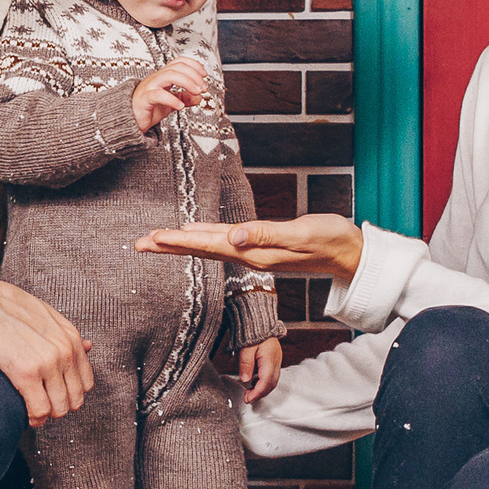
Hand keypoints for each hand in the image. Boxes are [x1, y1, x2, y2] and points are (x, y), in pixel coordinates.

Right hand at [0, 278, 94, 427]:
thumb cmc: (7, 308)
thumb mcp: (47, 316)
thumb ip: (67, 335)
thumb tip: (89, 346)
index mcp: (71, 338)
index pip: (86, 383)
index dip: (70, 394)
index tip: (54, 395)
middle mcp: (65, 352)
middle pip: (74, 399)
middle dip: (58, 407)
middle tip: (42, 405)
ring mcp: (47, 363)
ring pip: (58, 408)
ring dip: (45, 415)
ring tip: (32, 411)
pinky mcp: (26, 373)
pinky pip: (39, 410)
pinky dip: (33, 418)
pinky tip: (24, 414)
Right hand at [131, 59, 208, 133]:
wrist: (130, 120)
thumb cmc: (149, 108)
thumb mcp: (171, 102)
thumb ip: (185, 98)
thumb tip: (199, 97)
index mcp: (162, 76)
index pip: (178, 62)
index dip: (193, 65)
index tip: (204, 75)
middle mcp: (156, 78)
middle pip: (176, 67)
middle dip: (194, 75)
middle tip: (203, 87)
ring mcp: (149, 87)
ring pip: (169, 75)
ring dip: (187, 82)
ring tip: (197, 93)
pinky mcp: (144, 99)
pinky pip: (158, 95)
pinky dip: (172, 99)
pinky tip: (180, 106)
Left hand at [132, 213, 367, 281]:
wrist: (350, 253)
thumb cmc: (331, 240)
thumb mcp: (302, 234)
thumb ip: (268, 235)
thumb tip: (234, 236)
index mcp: (254, 252)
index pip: (208, 246)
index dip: (179, 242)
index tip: (153, 239)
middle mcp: (249, 253)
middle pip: (201, 249)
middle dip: (169, 246)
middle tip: (139, 243)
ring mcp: (254, 250)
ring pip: (209, 246)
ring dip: (181, 243)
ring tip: (156, 240)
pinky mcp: (261, 244)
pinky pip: (224, 242)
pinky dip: (204, 238)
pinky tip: (194, 235)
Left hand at [236, 338, 282, 402]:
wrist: (260, 322)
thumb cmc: (254, 332)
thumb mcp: (246, 348)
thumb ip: (246, 364)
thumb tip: (245, 379)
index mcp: (270, 360)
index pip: (265, 382)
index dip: (257, 393)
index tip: (248, 399)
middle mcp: (276, 362)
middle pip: (271, 384)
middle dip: (260, 394)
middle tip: (247, 398)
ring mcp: (276, 361)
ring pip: (272, 381)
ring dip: (262, 389)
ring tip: (249, 392)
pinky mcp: (274, 360)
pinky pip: (271, 376)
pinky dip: (263, 383)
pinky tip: (254, 382)